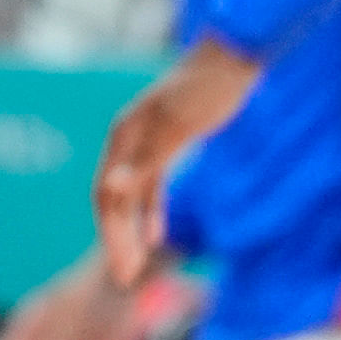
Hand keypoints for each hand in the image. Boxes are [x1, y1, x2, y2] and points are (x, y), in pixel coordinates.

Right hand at [95, 38, 261, 283]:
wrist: (233, 60)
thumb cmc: (206, 91)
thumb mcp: (176, 129)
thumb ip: (144, 163)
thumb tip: (112, 190)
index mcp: (124, 136)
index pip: (107, 196)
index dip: (112, 235)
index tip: (123, 270)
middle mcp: (128, 140)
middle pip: (114, 199)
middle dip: (117, 240)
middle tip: (126, 279)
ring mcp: (148, 142)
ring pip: (131, 195)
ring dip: (131, 231)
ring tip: (135, 268)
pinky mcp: (169, 143)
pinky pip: (151, 184)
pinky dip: (151, 211)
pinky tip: (157, 236)